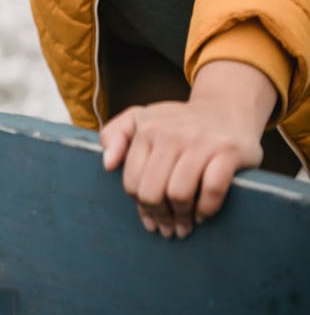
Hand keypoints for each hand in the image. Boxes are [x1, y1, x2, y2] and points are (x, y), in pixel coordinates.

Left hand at [100, 60, 275, 238]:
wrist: (224, 109)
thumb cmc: (177, 122)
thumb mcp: (141, 118)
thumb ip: (114, 135)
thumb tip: (107, 165)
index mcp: (147, 128)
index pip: (132, 182)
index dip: (140, 206)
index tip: (150, 216)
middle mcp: (172, 133)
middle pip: (152, 192)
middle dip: (159, 216)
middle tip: (168, 227)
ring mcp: (200, 142)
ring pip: (179, 194)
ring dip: (181, 218)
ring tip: (184, 225)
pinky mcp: (228, 151)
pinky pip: (212, 190)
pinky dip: (206, 210)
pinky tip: (202, 215)